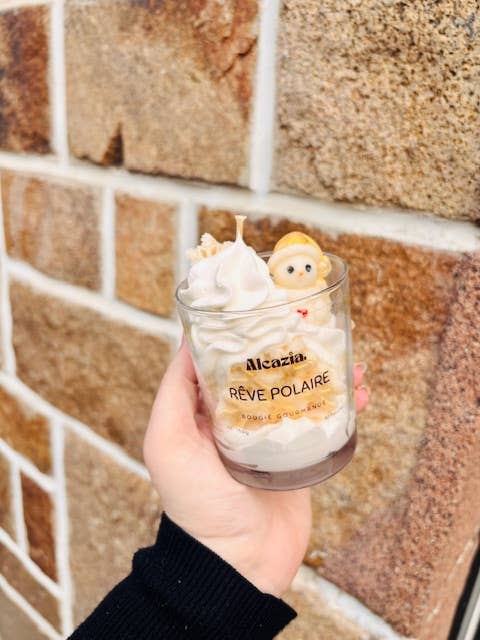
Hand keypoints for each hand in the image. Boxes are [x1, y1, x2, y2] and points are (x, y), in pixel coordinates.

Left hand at [144, 341, 367, 596]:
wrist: (239, 563)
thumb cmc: (197, 505)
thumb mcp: (167, 444)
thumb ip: (173, 392)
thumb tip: (187, 339)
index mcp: (207, 411)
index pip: (225, 360)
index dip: (245, 333)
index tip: (268, 309)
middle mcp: (239, 419)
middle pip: (270, 371)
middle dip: (293, 349)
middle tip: (317, 329)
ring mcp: (273, 437)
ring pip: (302, 392)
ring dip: (326, 373)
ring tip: (348, 360)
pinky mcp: (300, 456)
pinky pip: (323, 423)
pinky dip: (343, 406)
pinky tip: (360, 394)